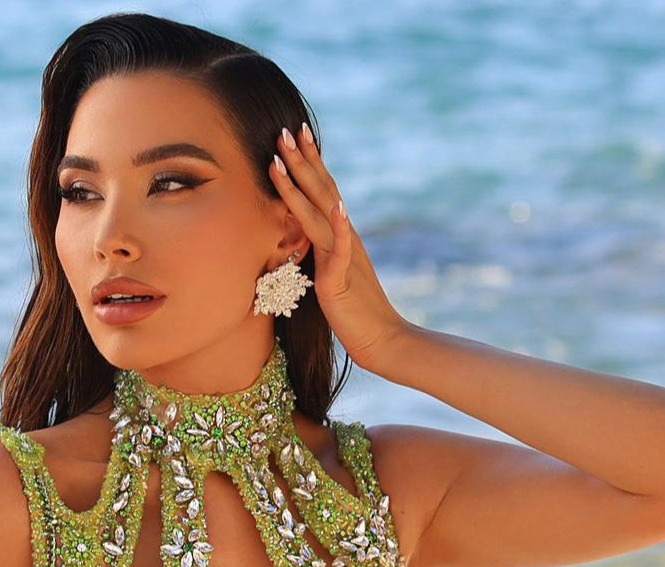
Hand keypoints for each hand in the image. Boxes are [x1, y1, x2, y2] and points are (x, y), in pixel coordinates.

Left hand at [269, 122, 412, 374]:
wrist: (382, 339)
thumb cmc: (355, 313)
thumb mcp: (333, 274)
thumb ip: (323, 252)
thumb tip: (306, 237)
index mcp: (340, 235)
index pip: (323, 191)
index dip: (308, 162)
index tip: (294, 134)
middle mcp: (344, 237)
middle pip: (321, 191)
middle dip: (300, 160)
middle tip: (283, 129)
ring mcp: (344, 255)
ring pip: (320, 212)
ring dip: (300, 183)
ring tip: (282, 157)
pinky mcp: (343, 279)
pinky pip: (342, 249)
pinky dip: (340, 226)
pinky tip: (338, 206)